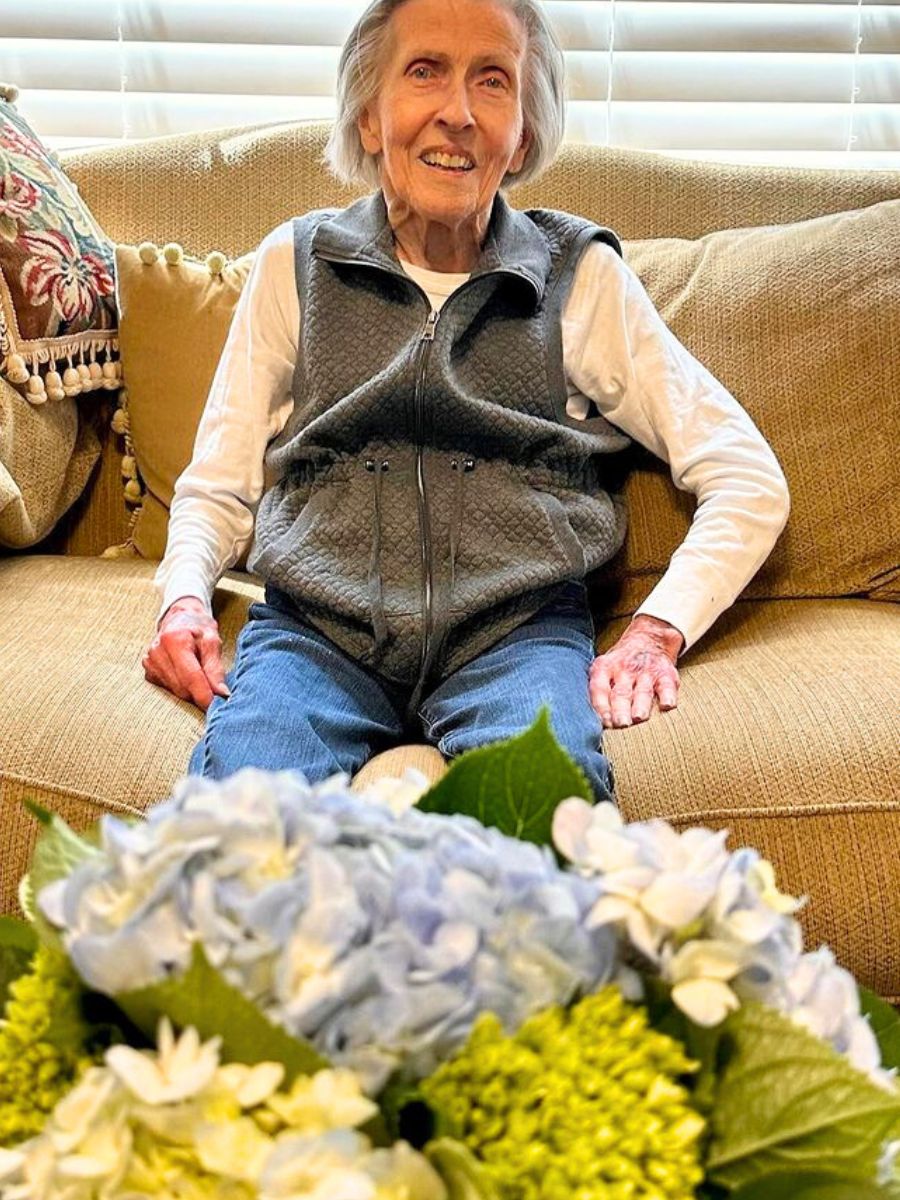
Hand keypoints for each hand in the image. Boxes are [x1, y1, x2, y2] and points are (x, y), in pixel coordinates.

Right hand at [141, 596, 230, 710]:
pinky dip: (181, 687)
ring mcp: (149, 662)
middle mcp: (157, 652)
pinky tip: (186, 674)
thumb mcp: (212, 641)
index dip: (204, 695)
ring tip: (200, 675)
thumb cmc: (198, 627)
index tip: (217, 706)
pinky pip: (168, 689)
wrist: (180, 617)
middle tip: (215, 689)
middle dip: (200, 692)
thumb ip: (215, 668)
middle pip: (182, 687)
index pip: (191, 677)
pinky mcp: (148, 671)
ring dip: (191, 690)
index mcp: (174, 640)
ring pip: (175, 691)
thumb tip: (222, 694)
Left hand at [589, 614, 683, 728]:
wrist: (649, 637)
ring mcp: (645, 672)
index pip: (599, 688)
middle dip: (620, 710)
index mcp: (604, 668)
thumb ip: (598, 691)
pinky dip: (668, 696)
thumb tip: (589, 721)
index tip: (604, 722)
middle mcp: (624, 670)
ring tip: (639, 717)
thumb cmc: (621, 663)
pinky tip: (667, 705)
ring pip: (642, 691)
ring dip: (640, 705)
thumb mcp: (604, 668)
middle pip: (621, 693)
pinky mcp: (665, 674)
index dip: (601, 706)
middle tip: (620, 724)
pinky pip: (667, 686)